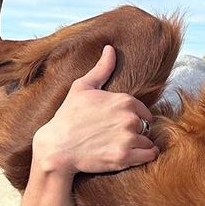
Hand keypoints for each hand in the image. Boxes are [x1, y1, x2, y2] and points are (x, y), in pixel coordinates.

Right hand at [32, 45, 158, 176]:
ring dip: (139, 146)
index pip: (144, 111)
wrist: (55, 148)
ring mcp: (127, 138)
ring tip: (119, 146)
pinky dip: (144, 156)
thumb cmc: (67, 117)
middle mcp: (129, 118)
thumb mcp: (82, 88)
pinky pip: (149, 155)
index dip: (133, 118)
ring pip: (148, 141)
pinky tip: (131, 155)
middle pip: (145, 127)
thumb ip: (102, 69)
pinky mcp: (124, 157)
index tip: (118, 124)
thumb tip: (110, 48)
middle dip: (135, 132)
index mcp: (124, 100)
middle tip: (115, 136)